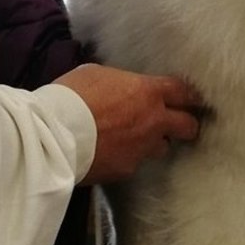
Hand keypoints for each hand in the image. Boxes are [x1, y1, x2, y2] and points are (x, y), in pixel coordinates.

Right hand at [53, 63, 201, 183]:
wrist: (51, 135)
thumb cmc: (71, 96)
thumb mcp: (97, 74)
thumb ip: (121, 83)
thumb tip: (123, 88)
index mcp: (149, 93)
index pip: (185, 93)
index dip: (191, 96)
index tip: (193, 99)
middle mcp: (154, 122)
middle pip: (188, 126)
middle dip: (186, 125)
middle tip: (179, 124)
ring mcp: (142, 149)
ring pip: (162, 148)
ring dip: (154, 143)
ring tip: (136, 139)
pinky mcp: (127, 170)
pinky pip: (135, 163)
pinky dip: (128, 158)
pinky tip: (111, 153)